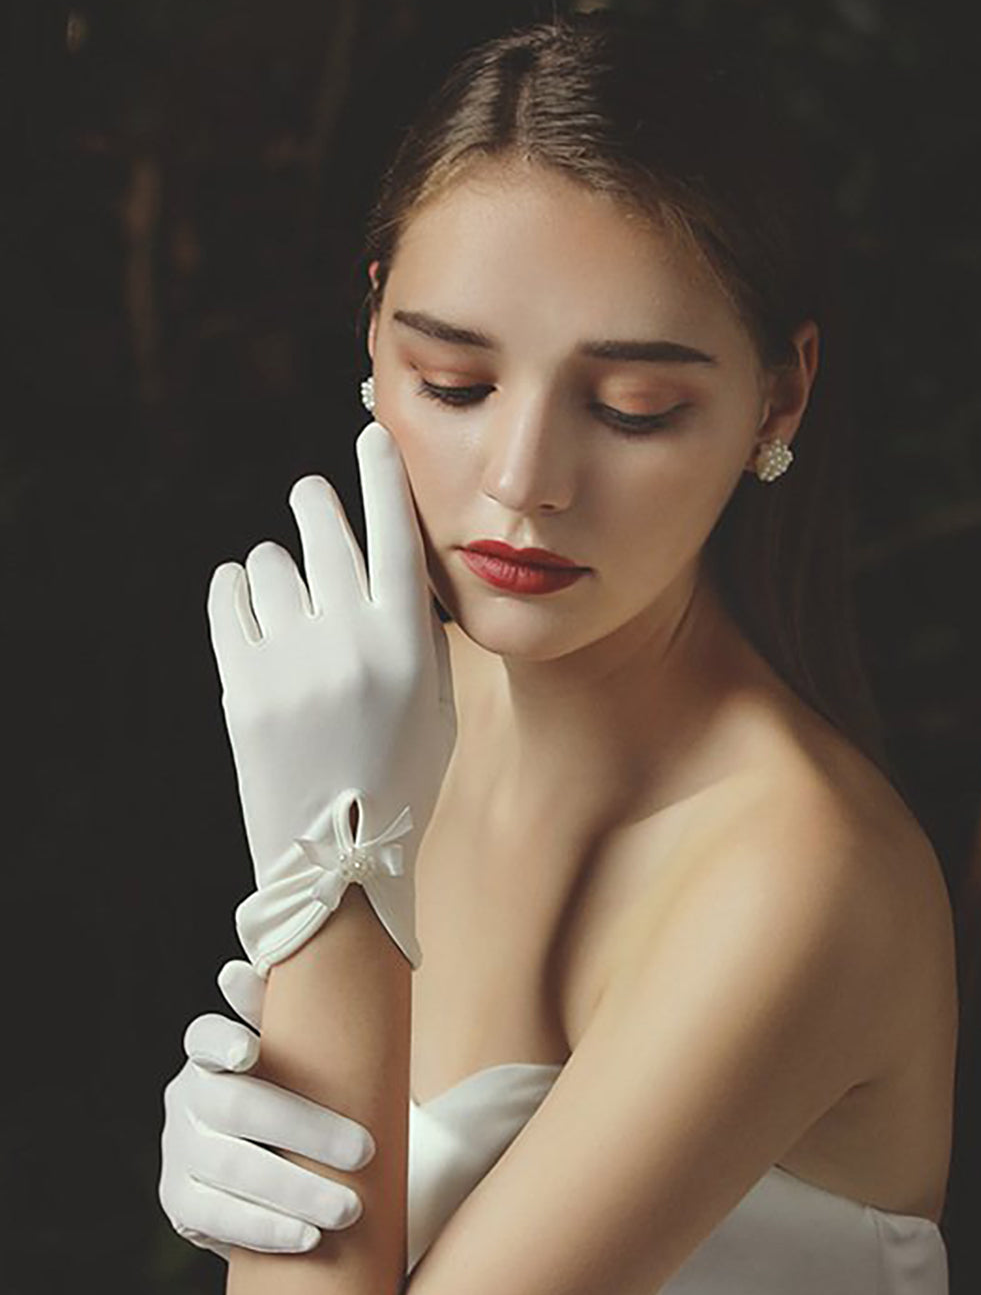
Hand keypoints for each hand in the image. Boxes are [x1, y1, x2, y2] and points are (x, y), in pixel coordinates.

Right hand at [158, 958, 376, 1258]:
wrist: (274, 1169)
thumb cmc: (300, 1095)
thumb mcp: (302, 1055)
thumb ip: (295, 1018)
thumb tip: (247, 971)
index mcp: (211, 1053)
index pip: (204, 1038)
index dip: (222, 1041)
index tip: (250, 1050)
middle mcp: (186, 1096)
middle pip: (237, 1107)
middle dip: (305, 1130)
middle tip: (366, 1151)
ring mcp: (177, 1150)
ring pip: (230, 1167)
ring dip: (293, 1189)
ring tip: (349, 1208)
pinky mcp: (177, 1201)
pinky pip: (216, 1217)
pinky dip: (265, 1228)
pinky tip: (306, 1237)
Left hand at [207, 421, 455, 972]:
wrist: (335, 859)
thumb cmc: (399, 781)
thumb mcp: (438, 709)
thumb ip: (419, 635)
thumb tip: (392, 563)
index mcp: (407, 645)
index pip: (395, 533)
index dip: (382, 475)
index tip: (370, 435)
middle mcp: (349, 642)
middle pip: (324, 527)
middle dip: (317, 504)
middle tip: (313, 502)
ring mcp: (290, 662)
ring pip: (270, 561)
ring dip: (277, 563)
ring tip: (285, 592)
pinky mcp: (241, 684)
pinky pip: (228, 598)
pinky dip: (235, 588)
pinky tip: (244, 595)